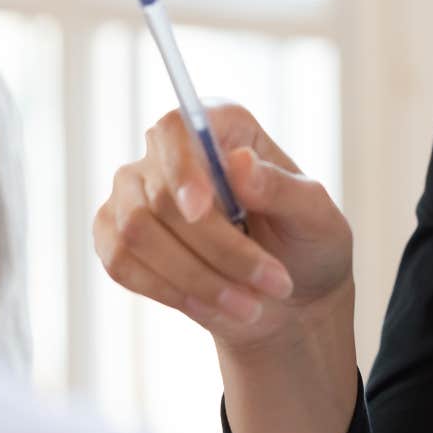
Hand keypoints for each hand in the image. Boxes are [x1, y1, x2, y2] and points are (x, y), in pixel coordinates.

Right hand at [93, 103, 352, 350]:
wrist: (285, 298)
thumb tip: (239, 163)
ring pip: (138, 233)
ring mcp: (134, 193)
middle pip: (162, 194)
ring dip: (198, 278)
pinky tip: (212, 306)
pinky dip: (170, 292)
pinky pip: (121, 263)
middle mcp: (169, 151)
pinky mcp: (116, 236)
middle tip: (274, 284)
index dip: (183, 168)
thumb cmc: (305, 243)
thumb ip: (282, 189)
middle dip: (219, 250)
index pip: (179, 128)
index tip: (200, 211)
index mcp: (222, 126)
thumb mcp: (316, 216)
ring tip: (251, 306)